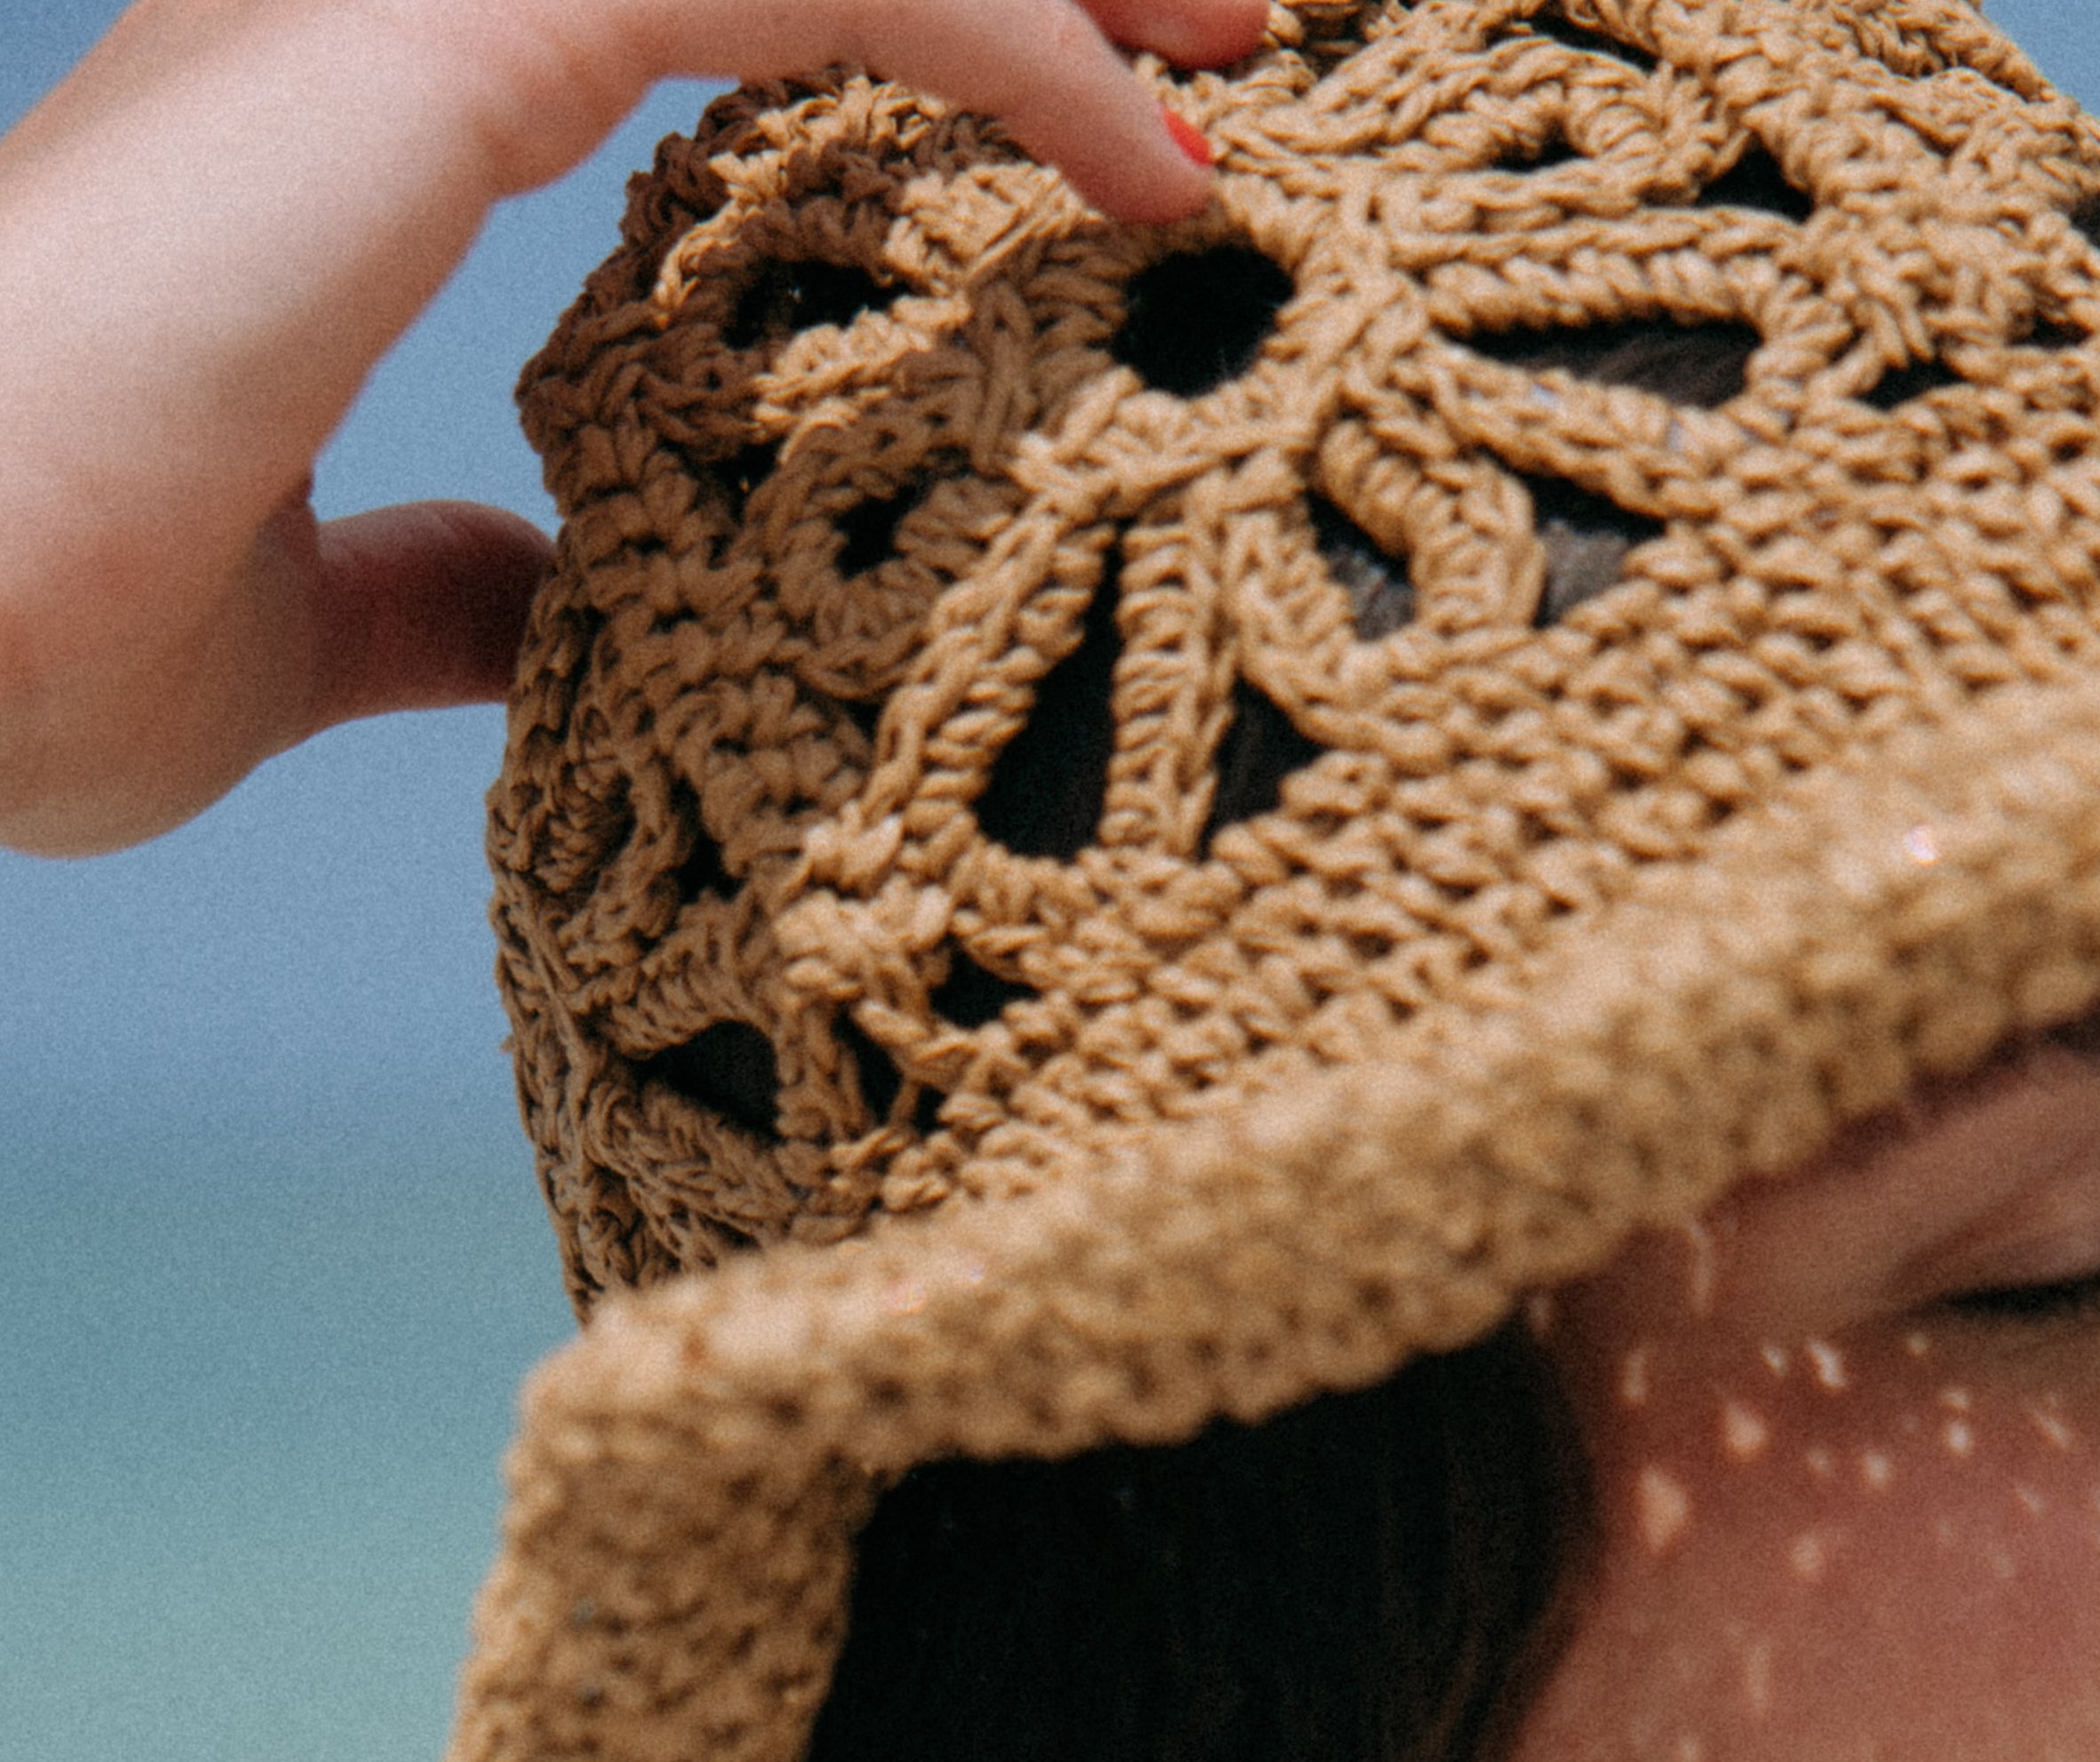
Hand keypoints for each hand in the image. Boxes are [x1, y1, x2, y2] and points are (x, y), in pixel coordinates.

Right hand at [0, 0, 1265, 852]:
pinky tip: (1158, 164)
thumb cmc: (16, 632)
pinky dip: (1012, 43)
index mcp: (353, 110)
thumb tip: (532, 605)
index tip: (1113, 143)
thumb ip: (422, 592)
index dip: (905, 39)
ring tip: (1247, 51)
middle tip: (1238, 25)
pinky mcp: (449, 33)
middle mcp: (391, 4)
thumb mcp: (283, 631)